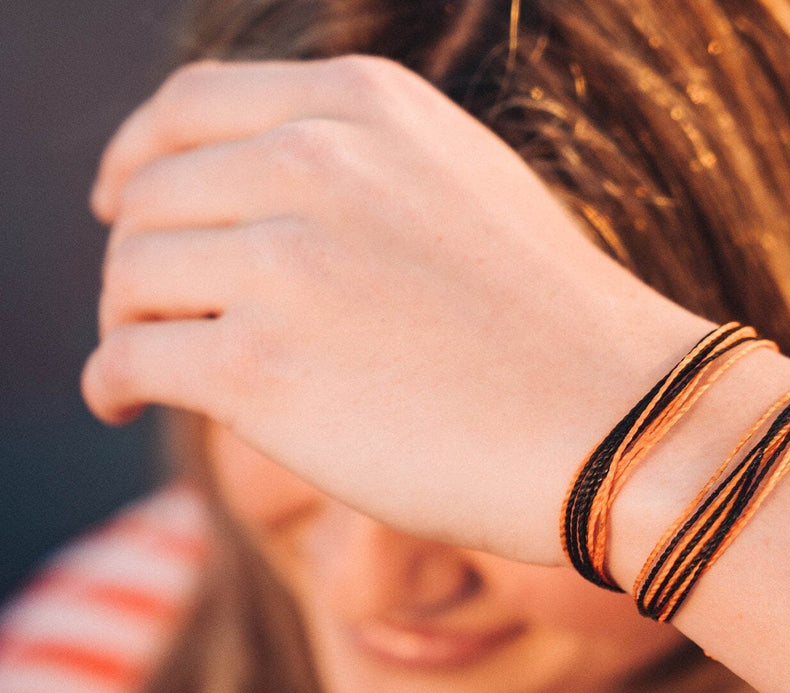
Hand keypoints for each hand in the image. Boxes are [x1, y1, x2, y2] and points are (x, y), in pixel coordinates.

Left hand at [84, 55, 709, 564]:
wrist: (616, 425)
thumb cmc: (553, 333)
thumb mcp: (462, 197)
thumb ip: (362, 178)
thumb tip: (265, 209)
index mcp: (364, 109)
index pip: (189, 110)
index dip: (136, 158)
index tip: (124, 204)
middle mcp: (314, 164)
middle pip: (150, 198)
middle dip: (133, 259)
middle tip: (144, 311)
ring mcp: (284, 263)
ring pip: (132, 279)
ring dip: (124, 321)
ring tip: (138, 364)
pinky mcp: (261, 369)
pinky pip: (133, 358)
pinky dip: (111, 379)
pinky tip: (119, 399)